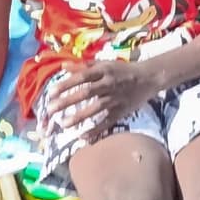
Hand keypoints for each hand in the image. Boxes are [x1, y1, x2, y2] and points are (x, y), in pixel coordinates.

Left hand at [39, 56, 154, 143]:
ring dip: (80, 116)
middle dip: (68, 101)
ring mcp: (116, 98)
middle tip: (51, 110)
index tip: (51, 93)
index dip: (66, 84)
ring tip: (64, 124)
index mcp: (103, 70)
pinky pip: (108, 121)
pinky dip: (96, 129)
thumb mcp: (104, 63)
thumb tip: (63, 66)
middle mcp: (109, 84)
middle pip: (87, 92)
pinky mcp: (122, 111)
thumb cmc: (122, 70)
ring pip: (97, 108)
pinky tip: (83, 136)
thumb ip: (83, 65)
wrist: (148, 77)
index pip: (82, 77)